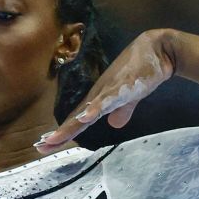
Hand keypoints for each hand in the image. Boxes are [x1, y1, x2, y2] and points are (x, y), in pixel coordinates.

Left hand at [36, 29, 174, 148]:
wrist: (157, 50)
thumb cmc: (141, 71)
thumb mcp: (130, 97)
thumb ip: (122, 111)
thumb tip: (115, 124)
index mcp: (98, 100)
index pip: (76, 121)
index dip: (62, 134)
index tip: (45, 146)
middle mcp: (98, 96)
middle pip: (75, 119)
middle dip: (59, 134)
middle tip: (40, 147)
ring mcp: (108, 90)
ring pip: (86, 111)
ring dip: (71, 125)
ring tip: (54, 138)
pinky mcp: (122, 86)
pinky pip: (107, 100)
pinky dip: (96, 108)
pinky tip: (85, 117)